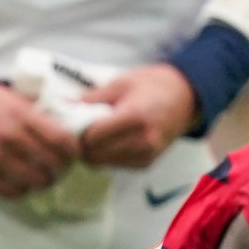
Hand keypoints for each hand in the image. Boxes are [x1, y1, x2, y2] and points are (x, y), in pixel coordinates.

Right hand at [0, 75, 78, 197]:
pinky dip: (21, 191)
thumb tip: (59, 124)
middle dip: (61, 170)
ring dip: (43, 183)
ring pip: (34, 182)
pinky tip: (21, 185)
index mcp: (21, 115)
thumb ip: (33, 112)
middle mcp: (10, 138)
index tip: (72, 154)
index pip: (62, 141)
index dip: (73, 152)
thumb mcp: (8, 97)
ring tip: (42, 180)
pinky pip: (10, 191)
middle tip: (59, 170)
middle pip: (52, 164)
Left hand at [77, 64, 201, 169]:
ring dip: (91, 151)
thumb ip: (90, 99)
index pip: (91, 137)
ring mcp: (147, 155)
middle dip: (81, 143)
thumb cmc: (152, 85)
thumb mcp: (120, 83)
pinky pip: (113, 165)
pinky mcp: (147, 164)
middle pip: (93, 154)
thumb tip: (61, 107)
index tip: (71, 121)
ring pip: (100, 163)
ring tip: (94, 133)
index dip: (76, 131)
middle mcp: (143, 141)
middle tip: (78, 129)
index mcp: (136, 118)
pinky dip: (105, 155)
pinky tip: (108, 140)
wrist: (187, 96)